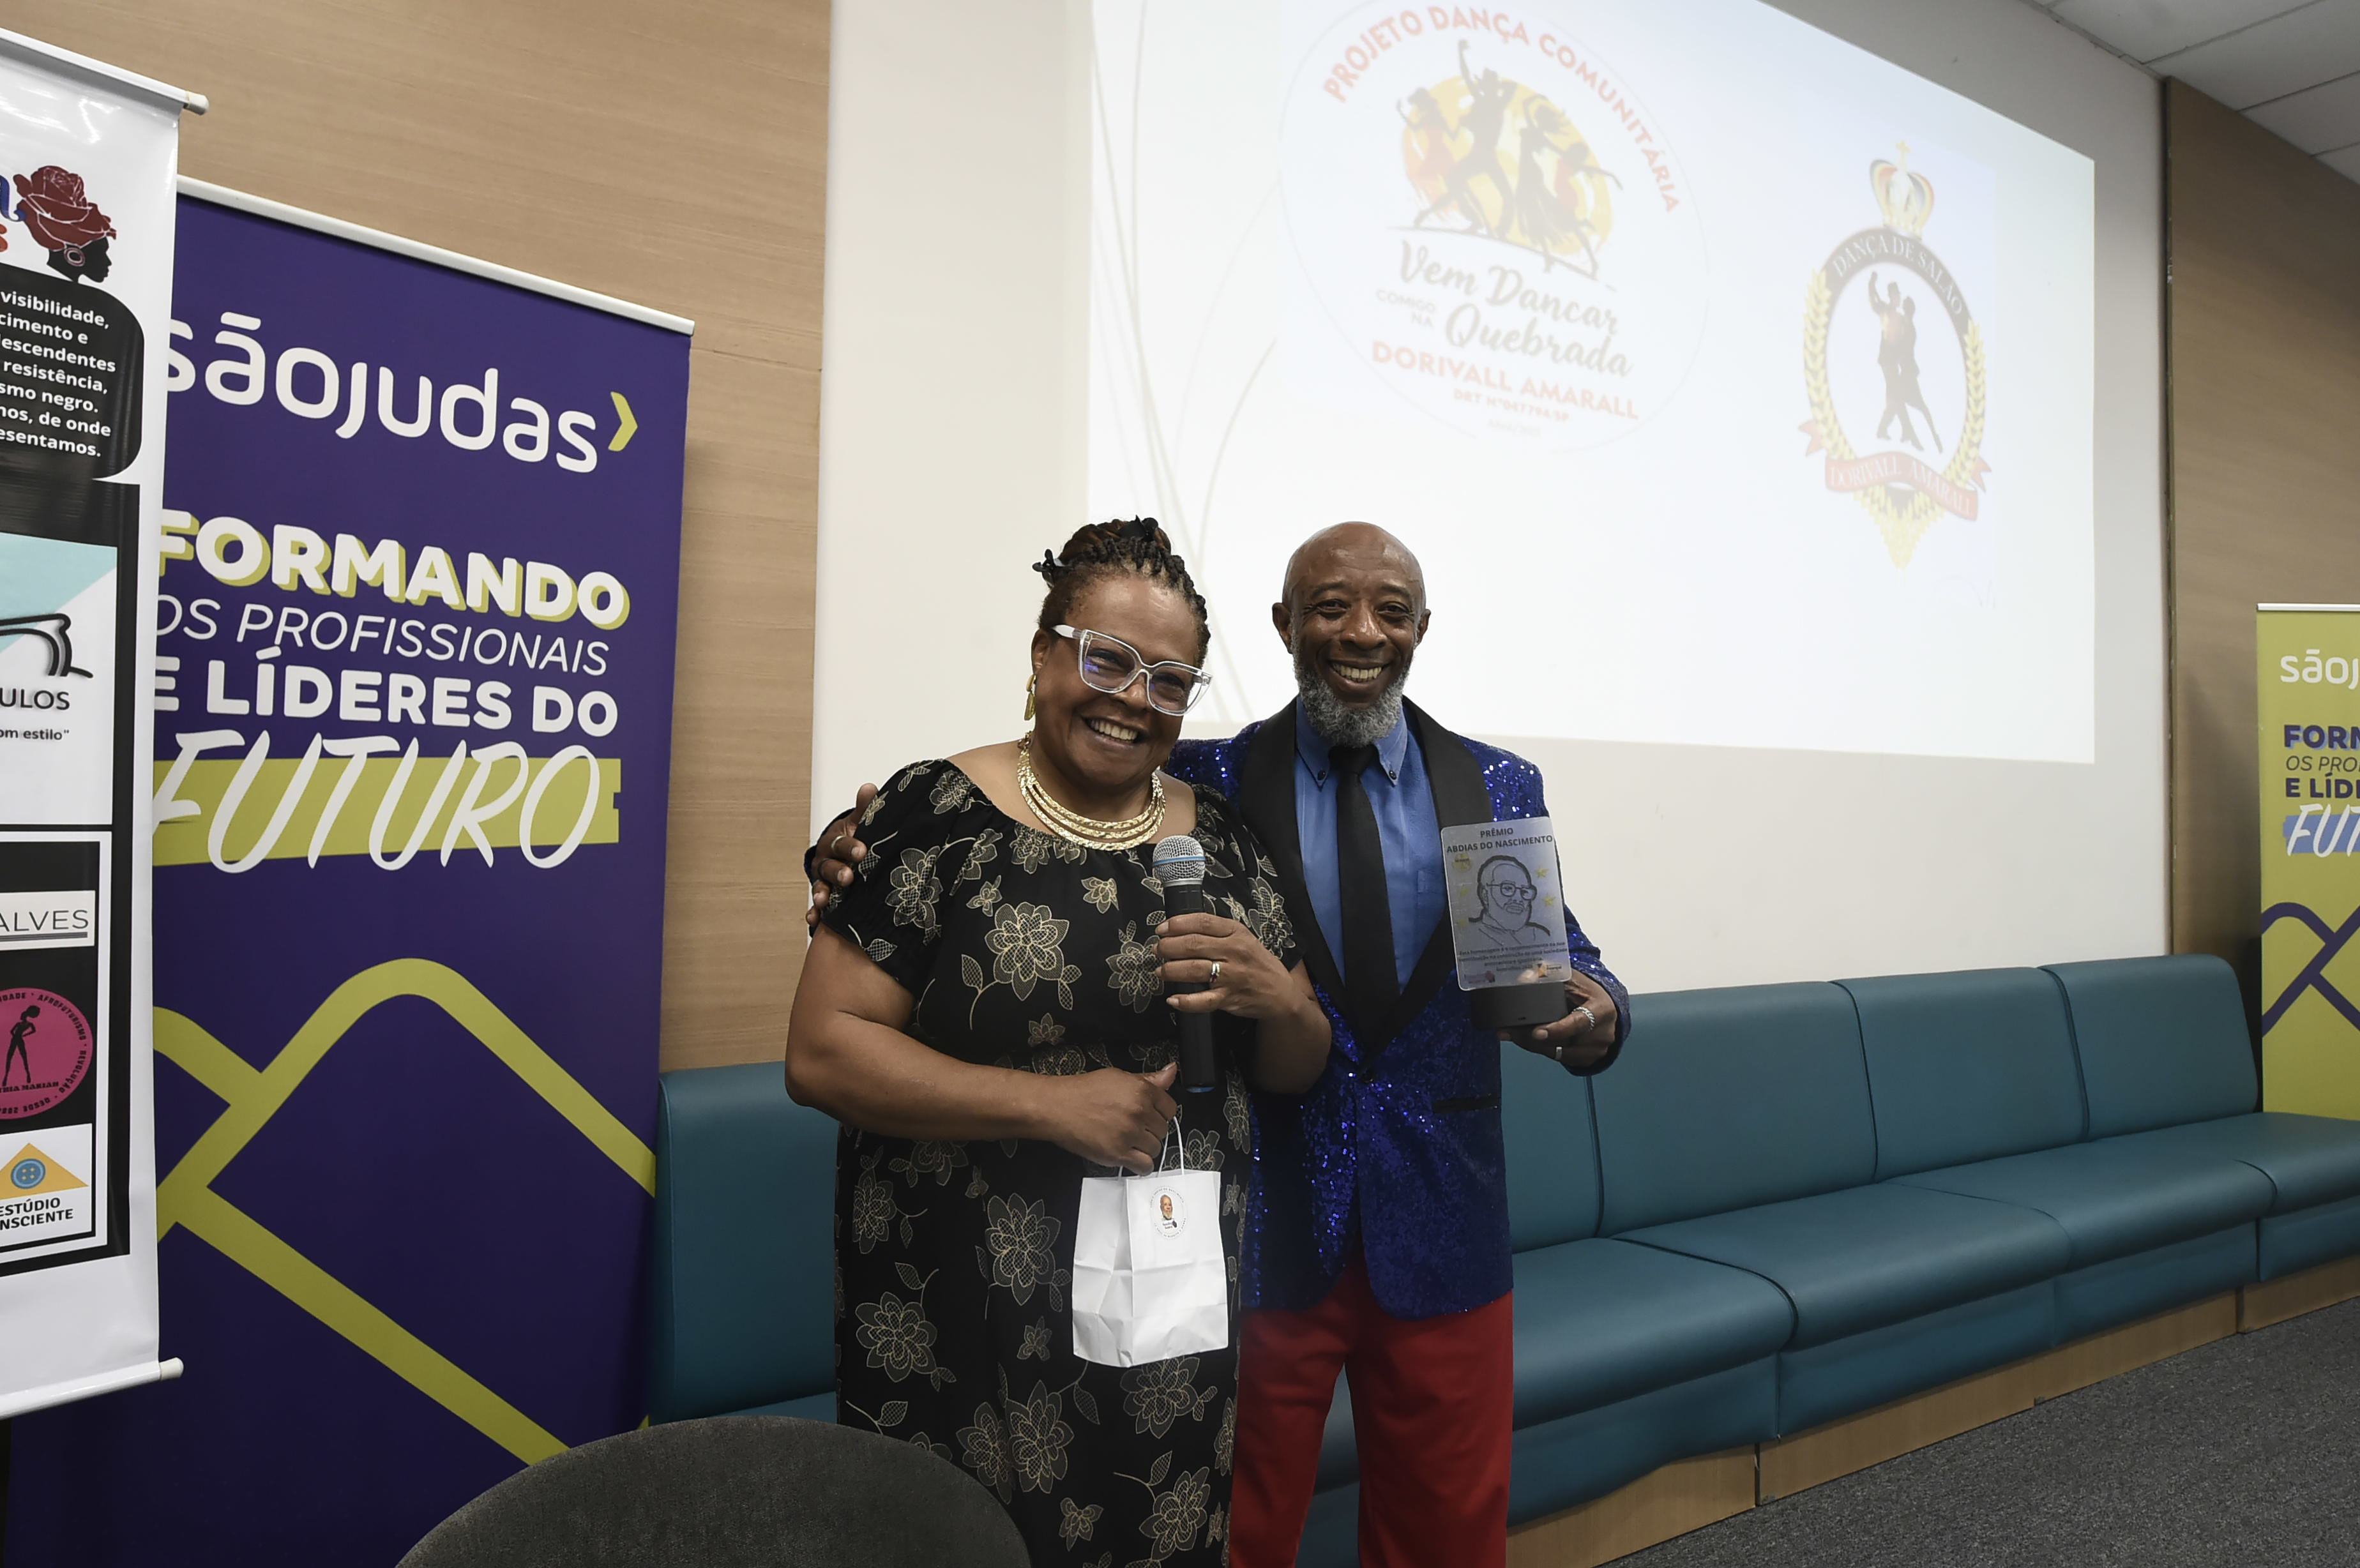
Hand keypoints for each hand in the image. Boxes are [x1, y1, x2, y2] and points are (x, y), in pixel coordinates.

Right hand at [804, 785, 878, 927]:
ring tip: (824, 901)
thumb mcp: (860, 823)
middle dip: (837, 872)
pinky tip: (814, 920)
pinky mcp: (824, 896)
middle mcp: (825, 861)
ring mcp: (823, 880)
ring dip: (822, 893)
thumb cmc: (855, 838)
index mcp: (835, 842)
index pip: (840, 843)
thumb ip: (865, 809)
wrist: (846, 854)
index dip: (850, 847)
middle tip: (848, 877)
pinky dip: (814, 913)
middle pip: (828, 866)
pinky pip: (817, 907)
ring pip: (820, 886)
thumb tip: (869, 788)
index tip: (862, 851)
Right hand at [1038, 1064, 1179, 1172]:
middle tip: (1136, 1127)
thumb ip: (1148, 1079)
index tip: (1151, 1115)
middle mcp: (1138, 1112)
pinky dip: (1141, 1164)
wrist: (1056, 1107)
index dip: (1160, 1112)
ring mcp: (1129, 1134)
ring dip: (1146, 1147)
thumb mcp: (1119, 1077)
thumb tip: (1171, 1072)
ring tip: (1130, 1140)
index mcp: (1141, 1090)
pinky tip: (1132, 1156)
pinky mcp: (1118, 1154)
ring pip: (1156, 1148)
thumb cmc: (1082, 1092)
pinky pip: (1145, 1165)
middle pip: (1163, 1129)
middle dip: (1151, 1129)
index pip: (1170, 1108)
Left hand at [1157, 913, 1299, 1020]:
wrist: (1280, 992)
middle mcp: (1234, 952)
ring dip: (1170, 970)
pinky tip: (1172, 999)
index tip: (1162, 929)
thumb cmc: (1257, 962)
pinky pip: (1202, 1001)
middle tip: (1158, 950)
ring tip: (1160, 971)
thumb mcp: (1243, 938)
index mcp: (1236, 933)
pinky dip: (1185, 1001)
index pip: (1202, 922)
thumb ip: (1217, 932)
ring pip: (1194, 970)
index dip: (1177, 924)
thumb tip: (1180, 929)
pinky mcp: (1229, 998)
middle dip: (1168, 947)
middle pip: (1193, 945)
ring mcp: (1231, 976)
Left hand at [1506, 970, 1618, 1068]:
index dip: (1557, 1030)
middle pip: (1563, 1042)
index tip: (1537, 1032)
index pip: (1579, 1023)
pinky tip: (1527, 1039)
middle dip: (1533, 1038)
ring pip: (1558, 1054)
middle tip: (1507, 1031)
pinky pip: (1559, 1059)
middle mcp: (1602, 1034)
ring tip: (1512, 1034)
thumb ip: (1551, 978)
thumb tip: (1525, 977)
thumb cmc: (1586, 993)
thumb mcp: (1573, 981)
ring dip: (1533, 1045)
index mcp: (1601, 1010)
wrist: (1604, 1009)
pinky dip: (1542, 1049)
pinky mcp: (1588, 1060)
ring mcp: (1596, 1050)